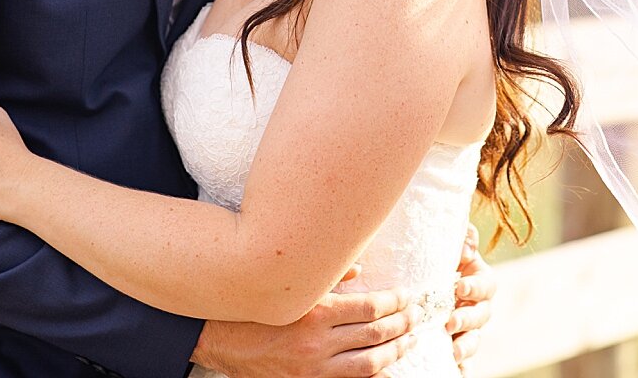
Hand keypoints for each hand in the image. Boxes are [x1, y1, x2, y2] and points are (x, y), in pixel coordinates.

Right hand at [195, 267, 418, 377]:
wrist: (219, 337)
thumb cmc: (256, 304)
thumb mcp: (290, 284)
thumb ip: (327, 277)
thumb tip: (359, 269)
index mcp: (315, 311)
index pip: (370, 308)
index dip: (395, 302)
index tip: (408, 296)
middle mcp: (316, 342)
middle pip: (375, 335)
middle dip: (402, 324)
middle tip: (418, 315)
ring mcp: (313, 368)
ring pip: (369, 363)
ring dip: (395, 350)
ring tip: (410, 339)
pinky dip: (371, 373)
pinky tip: (384, 363)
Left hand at [446, 224, 495, 368]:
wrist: (423, 280)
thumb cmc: (438, 260)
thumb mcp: (448, 248)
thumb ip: (462, 240)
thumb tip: (467, 244)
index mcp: (479, 281)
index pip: (487, 285)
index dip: (476, 287)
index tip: (460, 287)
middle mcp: (478, 307)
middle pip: (482, 316)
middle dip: (468, 320)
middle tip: (451, 323)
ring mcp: (469, 328)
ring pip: (474, 340)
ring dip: (466, 346)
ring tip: (454, 352)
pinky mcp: (457, 345)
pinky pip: (464, 361)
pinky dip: (462, 368)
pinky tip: (456, 372)